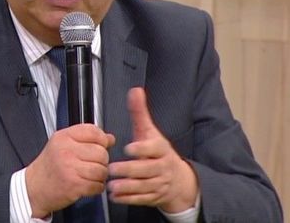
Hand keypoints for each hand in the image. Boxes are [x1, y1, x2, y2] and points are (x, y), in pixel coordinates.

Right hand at [26, 123, 114, 217]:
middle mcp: (66, 151)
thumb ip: (86, 138)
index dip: (102, 139)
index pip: (93, 131)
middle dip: (102, 160)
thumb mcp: (62, 144)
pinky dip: (96, 187)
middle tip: (93, 164)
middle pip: (101, 152)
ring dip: (100, 175)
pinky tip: (88, 185)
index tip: (100, 145)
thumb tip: (110, 138)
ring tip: (91, 176)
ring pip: (102, 170)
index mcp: (63, 137)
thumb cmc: (49, 166)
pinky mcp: (74, 186)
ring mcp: (70, 168)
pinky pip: (98, 185)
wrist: (34, 187)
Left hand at [108, 87, 197, 212]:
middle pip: (147, 169)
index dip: (142, 149)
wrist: (178, 179)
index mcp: (160, 149)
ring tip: (111, 186)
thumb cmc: (158, 151)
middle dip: (129, 170)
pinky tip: (115, 197)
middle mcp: (161, 167)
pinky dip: (128, 199)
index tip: (128, 148)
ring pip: (143, 186)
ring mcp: (158, 183)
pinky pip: (141, 199)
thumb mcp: (150, 131)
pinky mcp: (153, 196)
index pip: (154, 148)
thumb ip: (140, 112)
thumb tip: (135, 91)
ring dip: (127, 187)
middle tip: (112, 169)